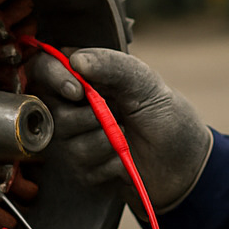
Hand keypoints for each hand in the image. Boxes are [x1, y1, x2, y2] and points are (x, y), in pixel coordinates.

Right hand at [28, 48, 212, 211]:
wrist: (185, 164)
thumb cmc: (167, 116)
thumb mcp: (146, 83)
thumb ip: (113, 65)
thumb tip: (75, 59)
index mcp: (86, 77)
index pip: (44, 68)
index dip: (53, 77)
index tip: (78, 90)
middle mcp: (73, 106)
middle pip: (50, 109)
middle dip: (89, 116)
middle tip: (119, 114)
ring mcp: (74, 139)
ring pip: (67, 141)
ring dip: (105, 140)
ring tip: (127, 136)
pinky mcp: (82, 169)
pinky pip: (81, 166)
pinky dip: (110, 162)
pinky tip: (125, 158)